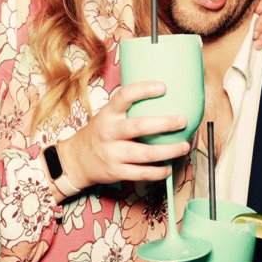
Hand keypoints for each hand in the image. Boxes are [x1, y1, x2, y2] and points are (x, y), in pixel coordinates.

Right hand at [57, 86, 189, 194]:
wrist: (76, 160)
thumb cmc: (100, 134)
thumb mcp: (107, 116)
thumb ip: (127, 109)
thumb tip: (162, 98)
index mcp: (108, 114)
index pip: (124, 97)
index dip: (143, 90)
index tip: (163, 87)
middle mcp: (109, 133)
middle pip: (140, 126)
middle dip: (165, 124)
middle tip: (183, 121)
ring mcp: (112, 154)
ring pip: (145, 153)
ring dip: (169, 151)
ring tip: (184, 146)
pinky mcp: (116, 172)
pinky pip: (142, 173)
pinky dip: (158, 172)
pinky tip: (168, 168)